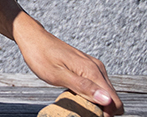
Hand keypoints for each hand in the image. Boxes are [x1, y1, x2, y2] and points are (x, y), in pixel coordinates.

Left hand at [0, 0, 121, 115]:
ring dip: (96, 102)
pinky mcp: (87, 66)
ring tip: (77, 102)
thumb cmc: (41, 55)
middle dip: (102, 108)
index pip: (113, 100)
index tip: (90, 115)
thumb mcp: (58, 75)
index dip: (106, 113)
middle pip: (112, 97)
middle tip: (81, 110)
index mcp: (92, 71)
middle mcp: (97, 68)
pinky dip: (90, 93)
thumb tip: (107, 100)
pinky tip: (76, 94)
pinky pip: (96, 85)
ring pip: (105, 92)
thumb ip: (83, 87)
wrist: (33, 38)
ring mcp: (93, 66)